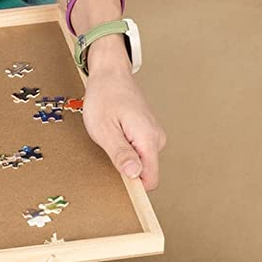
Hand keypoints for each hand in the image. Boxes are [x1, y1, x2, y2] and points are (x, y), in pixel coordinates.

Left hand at [82, 58, 165, 190]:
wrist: (110, 73)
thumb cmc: (105, 97)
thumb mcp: (105, 130)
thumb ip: (121, 154)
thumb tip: (134, 175)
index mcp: (148, 139)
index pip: (151, 180)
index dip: (134, 187)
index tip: (117, 184)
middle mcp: (157, 138)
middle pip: (145, 173)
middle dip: (125, 170)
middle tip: (107, 150)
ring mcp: (154, 135)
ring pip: (141, 163)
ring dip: (124, 159)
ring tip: (110, 139)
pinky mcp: (148, 132)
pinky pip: (139, 152)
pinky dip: (125, 150)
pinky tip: (114, 135)